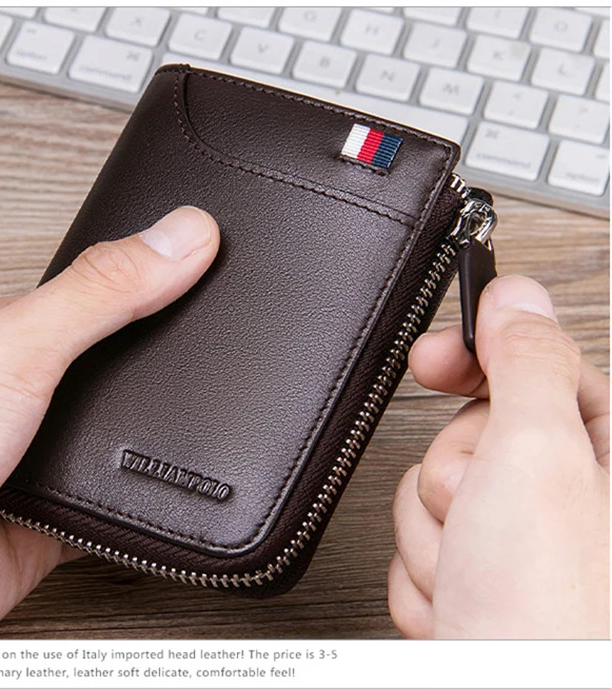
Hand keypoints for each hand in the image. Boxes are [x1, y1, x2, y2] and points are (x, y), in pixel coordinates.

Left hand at [0, 207, 219, 637]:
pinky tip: (152, 479)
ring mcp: (16, 458)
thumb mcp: (8, 351)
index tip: (191, 267)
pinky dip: (133, 491)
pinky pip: (107, 497)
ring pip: (103, 431)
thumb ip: (97, 295)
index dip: (129, 283)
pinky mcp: (39, 519)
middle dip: (138, 363)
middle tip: (193, 343)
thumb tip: (178, 238)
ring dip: (135, 432)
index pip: (71, 293)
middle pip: (92, 362)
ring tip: (181, 409)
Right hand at [389, 275, 608, 637]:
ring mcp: (518, 540)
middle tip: (476, 512)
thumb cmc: (547, 613)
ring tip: (472, 573)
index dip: (477, 354)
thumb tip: (515, 294)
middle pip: (469, 431)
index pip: (531, 361)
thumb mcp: (539, 458)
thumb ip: (526, 362)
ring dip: (437, 534)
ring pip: (435, 490)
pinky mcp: (476, 574)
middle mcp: (568, 495)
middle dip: (453, 476)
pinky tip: (461, 599)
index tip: (434, 358)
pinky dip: (428, 571)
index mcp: (606, 451)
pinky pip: (422, 540)